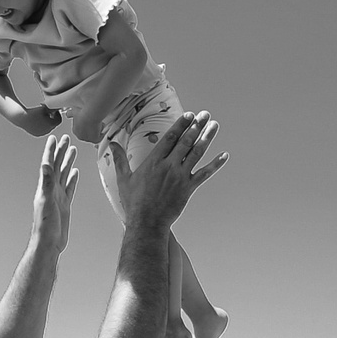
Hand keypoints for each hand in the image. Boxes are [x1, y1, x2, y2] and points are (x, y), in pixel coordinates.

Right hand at [20, 104, 63, 136]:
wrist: (20, 117)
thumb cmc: (33, 111)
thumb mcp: (44, 108)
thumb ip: (53, 108)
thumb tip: (61, 106)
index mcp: (50, 124)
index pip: (59, 120)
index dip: (57, 114)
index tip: (53, 110)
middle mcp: (47, 130)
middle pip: (54, 124)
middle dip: (52, 118)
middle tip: (47, 112)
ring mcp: (42, 133)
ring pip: (48, 127)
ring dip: (47, 122)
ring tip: (41, 116)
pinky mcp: (37, 134)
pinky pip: (43, 130)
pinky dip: (42, 125)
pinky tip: (37, 120)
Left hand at [31, 133, 78, 254]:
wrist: (49, 243)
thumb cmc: (45, 225)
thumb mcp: (46, 201)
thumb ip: (46, 183)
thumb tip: (45, 164)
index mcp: (45, 187)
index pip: (48, 164)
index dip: (50, 150)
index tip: (53, 137)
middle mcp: (51, 189)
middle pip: (57, 165)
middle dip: (61, 151)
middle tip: (65, 138)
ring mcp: (58, 196)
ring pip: (64, 174)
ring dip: (67, 162)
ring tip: (72, 150)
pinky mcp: (64, 204)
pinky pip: (69, 187)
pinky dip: (72, 178)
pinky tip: (74, 172)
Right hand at [120, 111, 225, 233]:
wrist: (146, 223)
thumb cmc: (134, 202)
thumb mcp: (124, 179)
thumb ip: (120, 159)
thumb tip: (111, 143)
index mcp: (154, 162)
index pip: (170, 138)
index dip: (181, 124)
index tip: (189, 115)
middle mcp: (169, 166)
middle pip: (186, 141)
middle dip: (197, 126)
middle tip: (205, 114)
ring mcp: (180, 177)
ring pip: (197, 153)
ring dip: (207, 138)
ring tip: (215, 125)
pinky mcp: (188, 188)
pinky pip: (205, 174)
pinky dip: (215, 164)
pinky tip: (224, 155)